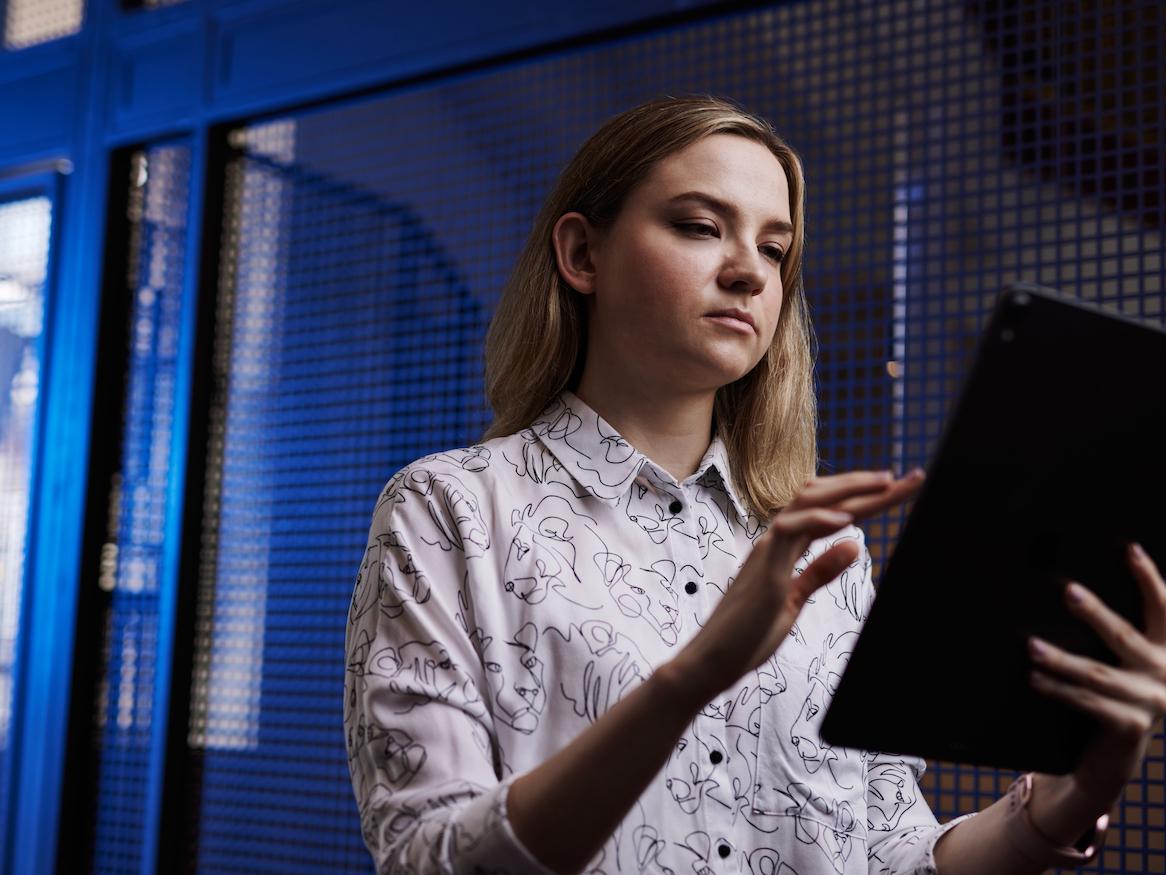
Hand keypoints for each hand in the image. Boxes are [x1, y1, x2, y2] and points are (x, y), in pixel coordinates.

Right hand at [672, 468, 925, 701]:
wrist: (713, 659)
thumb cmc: (749, 634)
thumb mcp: (795, 600)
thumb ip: (820, 571)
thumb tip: (854, 545)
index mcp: (785, 547)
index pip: (830, 512)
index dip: (864, 499)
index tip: (896, 488)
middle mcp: (776, 540)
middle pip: (822, 496)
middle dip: (864, 485)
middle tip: (906, 476)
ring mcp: (769, 551)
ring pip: (806, 502)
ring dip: (849, 489)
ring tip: (885, 482)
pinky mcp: (765, 569)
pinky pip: (789, 531)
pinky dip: (818, 520)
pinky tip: (847, 519)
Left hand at [1027, 543, 1165, 808]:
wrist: (1114, 759)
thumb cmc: (1112, 696)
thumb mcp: (1122, 663)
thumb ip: (1116, 634)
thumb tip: (1072, 590)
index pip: (1163, 608)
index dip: (1149, 578)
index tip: (1129, 549)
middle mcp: (1165, 674)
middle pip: (1126, 637)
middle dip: (1096, 613)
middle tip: (1068, 591)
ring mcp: (1150, 703)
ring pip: (1097, 673)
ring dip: (1061, 658)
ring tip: (1031, 645)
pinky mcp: (1129, 726)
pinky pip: (1087, 702)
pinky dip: (1058, 689)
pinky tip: (1034, 677)